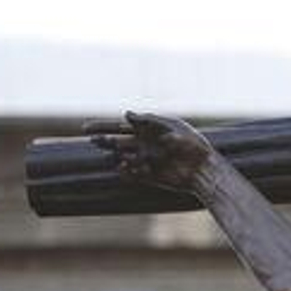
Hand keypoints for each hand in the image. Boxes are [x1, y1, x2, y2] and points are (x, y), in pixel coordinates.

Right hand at [87, 111, 217, 193]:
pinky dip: (125, 171)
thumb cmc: (192, 145)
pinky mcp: (149, 175)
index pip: (120, 126)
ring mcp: (145, 160)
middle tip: (92, 139)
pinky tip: (123, 167)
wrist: (204, 170)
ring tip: (116, 155)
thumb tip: (126, 114)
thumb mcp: (172, 128)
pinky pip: (131, 174)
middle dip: (104, 140)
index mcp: (148, 129)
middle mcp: (144, 144)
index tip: (86, 128)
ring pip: (122, 157)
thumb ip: (150, 122)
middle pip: (117, 141)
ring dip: (115, 155)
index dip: (103, 126)